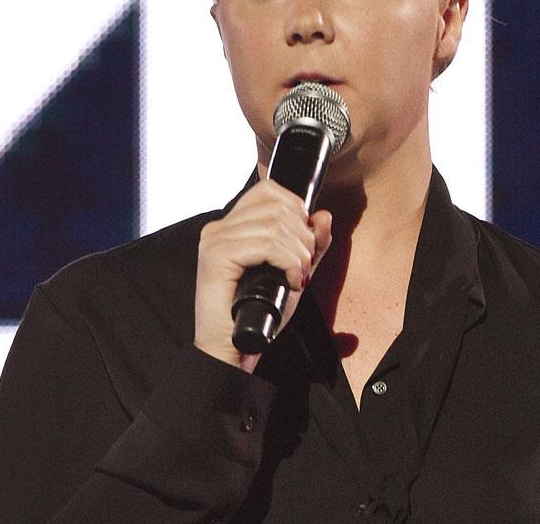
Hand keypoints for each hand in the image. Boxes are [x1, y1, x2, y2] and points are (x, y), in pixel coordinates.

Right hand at [194, 179, 332, 372]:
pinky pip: (266, 244)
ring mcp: (215, 240)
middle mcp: (219, 227)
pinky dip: (288, 262)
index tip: (305, 239)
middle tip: (305, 265)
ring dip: (299, 252)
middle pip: (276, 206)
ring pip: (274, 225)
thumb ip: (311, 245)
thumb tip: (324, 216)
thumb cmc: (260, 313)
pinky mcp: (217, 257)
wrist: (236, 348)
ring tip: (299, 276)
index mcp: (232, 225)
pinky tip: (291, 281)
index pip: (268, 190)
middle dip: (303, 235)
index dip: (296, 208)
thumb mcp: (294, 271)